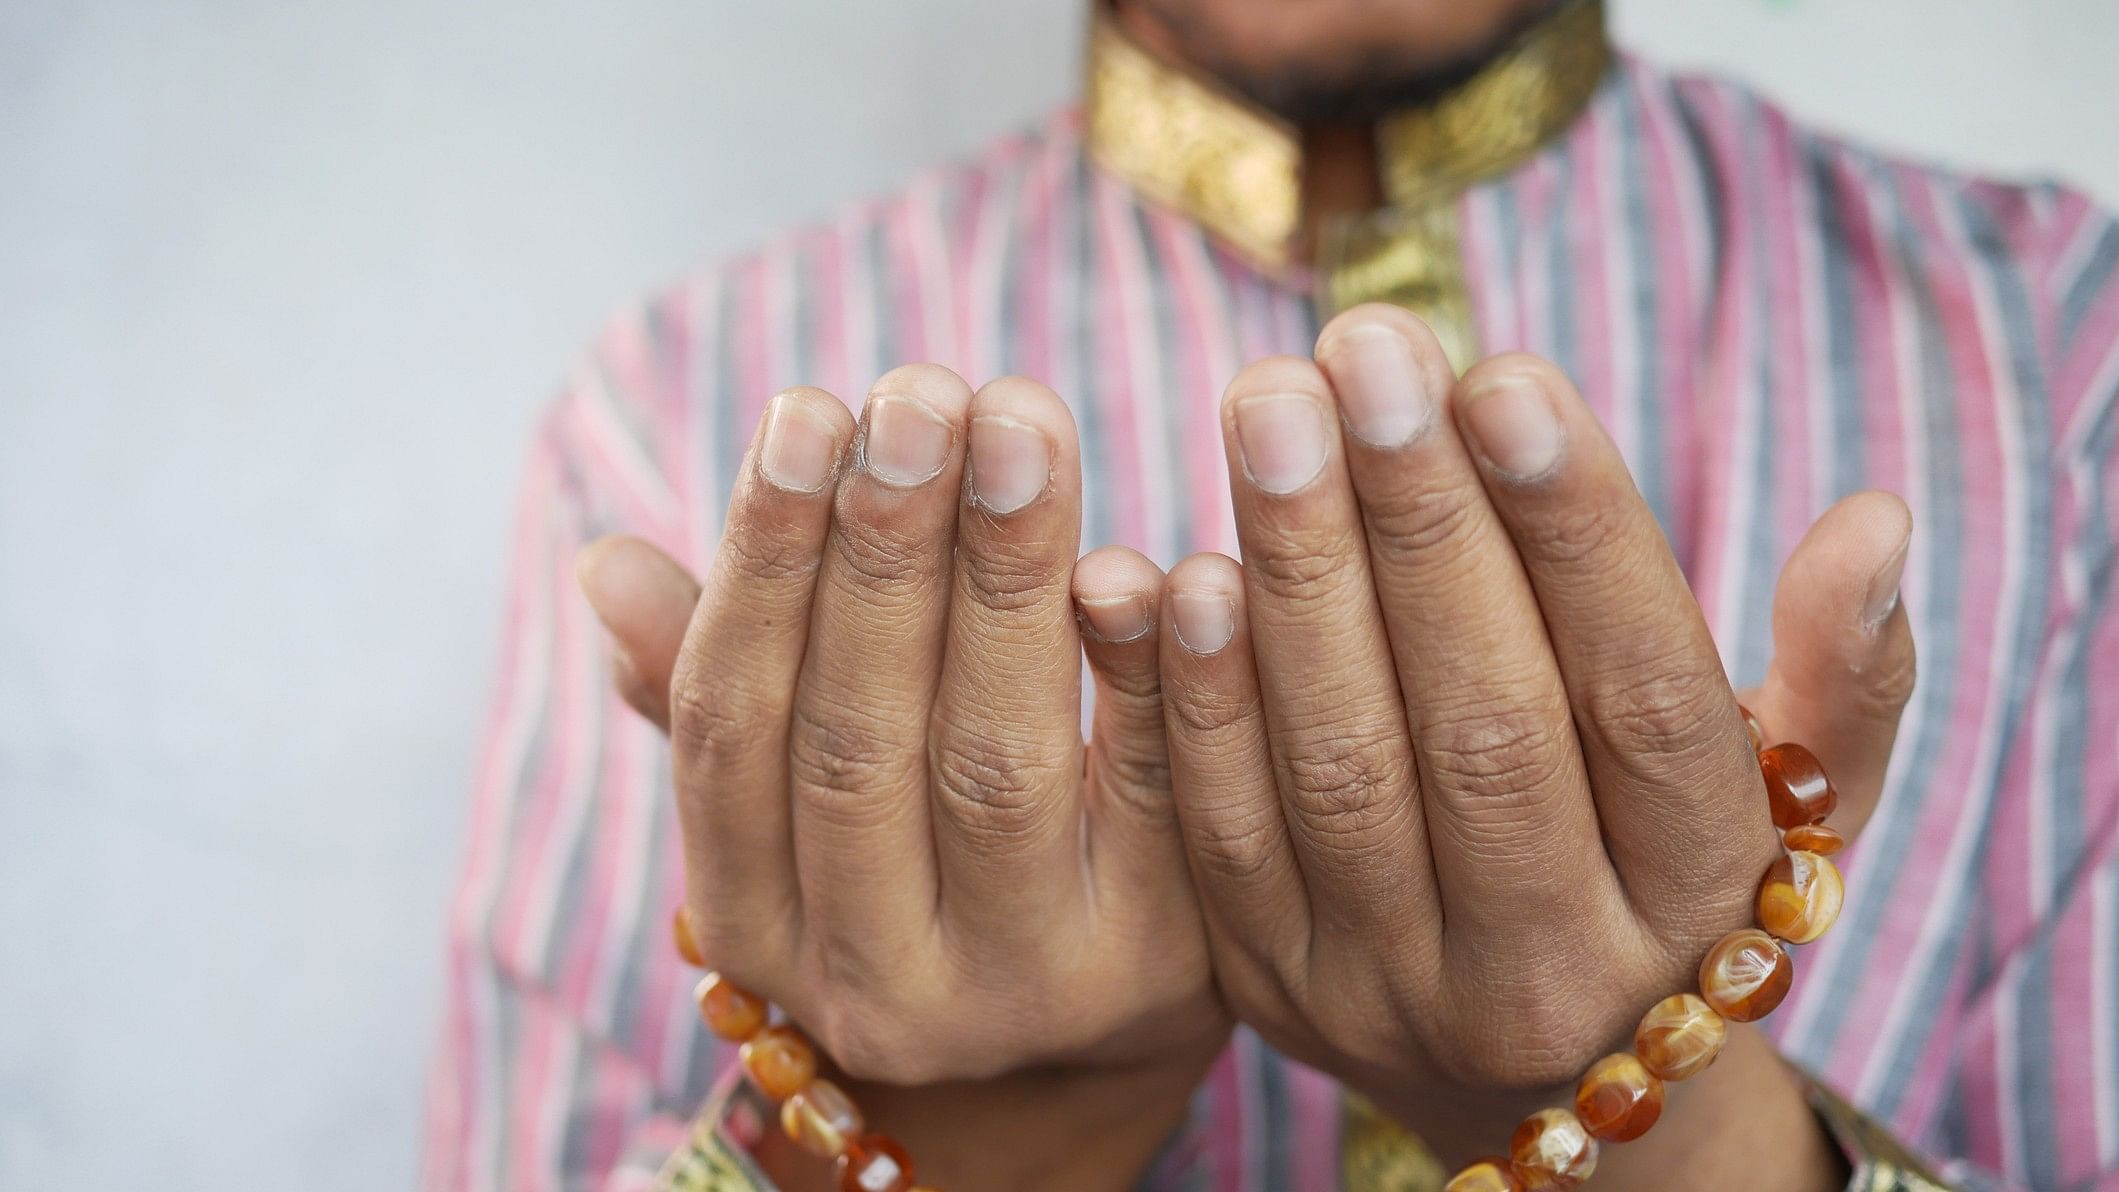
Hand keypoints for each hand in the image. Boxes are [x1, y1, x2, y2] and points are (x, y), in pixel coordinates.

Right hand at [578, 366, 1227, 1189]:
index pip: (734, 731)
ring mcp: (1022, 982)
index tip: (804, 410)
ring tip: (1017, 417)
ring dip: (1006, 575)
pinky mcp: (1162, 959)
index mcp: (760, 922)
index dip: (764, 566)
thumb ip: (714, 692)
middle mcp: (874, 979)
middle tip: (920, 389)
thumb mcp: (799, 812)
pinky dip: (1149, 669)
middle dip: (887, 550)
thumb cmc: (915, 869)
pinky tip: (1148, 554)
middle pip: (860, 740)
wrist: (1076, 1052)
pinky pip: (1160, 796)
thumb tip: (602, 566)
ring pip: (996, 760)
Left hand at [1154, 305, 1914, 1186]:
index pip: (1647, 702)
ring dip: (1299, 575)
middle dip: (1418, 520)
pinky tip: (1182, 562)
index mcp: (1700, 899)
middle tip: (1363, 346)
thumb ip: (1844, 676)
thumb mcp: (1793, 803)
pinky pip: (1224, 839)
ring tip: (1270, 404)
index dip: (1577, 535)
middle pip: (1486, 727)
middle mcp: (1554, 963)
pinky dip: (1200, 698)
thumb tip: (1872, 523)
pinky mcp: (1276, 989)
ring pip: (1344, 773)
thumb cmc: (1671, 885)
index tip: (1505, 376)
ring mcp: (1399, 989)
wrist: (1548, 1089)